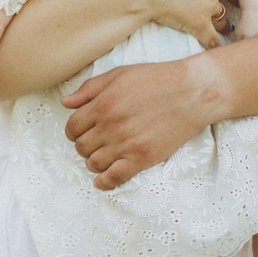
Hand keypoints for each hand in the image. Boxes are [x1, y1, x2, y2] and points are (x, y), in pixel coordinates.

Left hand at [63, 54, 221, 188]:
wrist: (192, 92)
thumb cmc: (157, 79)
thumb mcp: (119, 74)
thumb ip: (89, 89)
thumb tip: (65, 103)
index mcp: (103, 104)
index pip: (72, 127)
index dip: (73, 131)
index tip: (80, 131)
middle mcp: (111, 127)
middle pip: (81, 147)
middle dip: (83, 145)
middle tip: (93, 142)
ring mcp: (126, 145)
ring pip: (94, 164)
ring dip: (93, 162)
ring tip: (101, 156)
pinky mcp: (143, 158)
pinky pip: (115, 178)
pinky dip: (104, 182)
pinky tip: (102, 180)